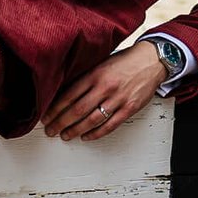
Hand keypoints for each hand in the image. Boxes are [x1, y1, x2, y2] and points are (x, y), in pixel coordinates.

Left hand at [41, 42, 164, 140]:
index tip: (46, 116)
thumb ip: (86, 77)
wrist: (151, 60)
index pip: (69, 95)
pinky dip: (97, 133)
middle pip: (78, 110)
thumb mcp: (101, 63)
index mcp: (95, 74)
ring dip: (76, 130)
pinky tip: (87, 136)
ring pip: (92, 120)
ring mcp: (118, 99)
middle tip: (50, 130)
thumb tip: (64, 92)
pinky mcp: (129, 108)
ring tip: (65, 135)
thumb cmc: (125, 61)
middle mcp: (105, 87)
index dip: (55, 108)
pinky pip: (110, 125)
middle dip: (61, 123)